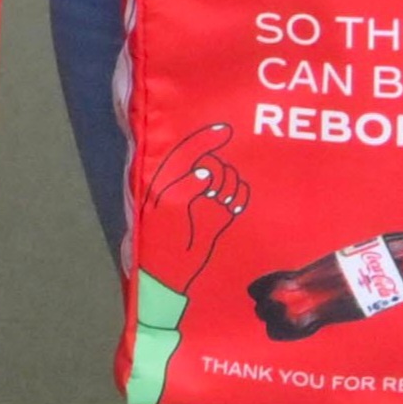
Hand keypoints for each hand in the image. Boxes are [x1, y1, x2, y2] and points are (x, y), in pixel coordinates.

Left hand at [134, 125, 246, 295]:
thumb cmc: (163, 241)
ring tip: (218, 204)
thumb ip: (184, 188)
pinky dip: (238, 198)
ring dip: (228, 187)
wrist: (175, 274)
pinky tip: (231, 208)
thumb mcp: (166, 211)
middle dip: (218, 172)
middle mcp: (191, 184)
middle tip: (212, 194)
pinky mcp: (223, 212)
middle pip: (213, 162)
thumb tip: (204, 173)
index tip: (226, 129)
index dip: (205, 139)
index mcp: (170, 179)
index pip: (188, 151)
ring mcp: (208, 197)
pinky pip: (238, 195)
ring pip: (228, 177)